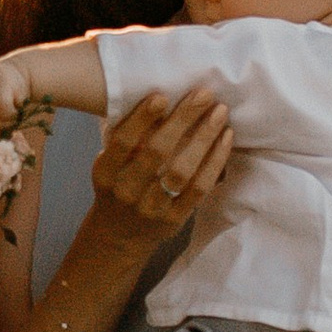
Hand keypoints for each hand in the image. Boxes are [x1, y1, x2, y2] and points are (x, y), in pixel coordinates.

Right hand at [87, 90, 231, 254]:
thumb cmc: (118, 186)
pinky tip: (225, 138)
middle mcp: (126, 191)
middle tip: (203, 94)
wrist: (119, 236)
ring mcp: (151, 208)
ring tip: (219, 112)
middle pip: (156, 152)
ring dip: (204, 138)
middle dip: (182, 119)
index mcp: (105, 173)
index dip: (141, 119)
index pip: (123, 142)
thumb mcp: (109, 164)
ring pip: (182, 171)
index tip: (162, 96)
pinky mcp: (174, 220)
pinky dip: (215, 161)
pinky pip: (200, 188)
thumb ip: (125, 136)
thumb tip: (157, 96)